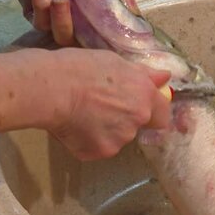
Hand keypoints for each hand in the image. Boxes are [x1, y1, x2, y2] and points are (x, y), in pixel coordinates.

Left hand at [0, 0, 136, 44]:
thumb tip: (134, 12)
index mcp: (101, 6)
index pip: (112, 31)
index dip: (113, 36)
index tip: (112, 33)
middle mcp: (84, 18)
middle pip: (89, 42)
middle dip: (83, 30)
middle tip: (80, 12)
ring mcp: (62, 20)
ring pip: (65, 37)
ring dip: (60, 18)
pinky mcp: (40, 19)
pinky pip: (43, 26)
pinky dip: (42, 7)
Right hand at [32, 48, 169, 160]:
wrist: (49, 89)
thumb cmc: (79, 68)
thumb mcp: (115, 62)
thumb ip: (143, 74)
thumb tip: (165, 78)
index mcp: (144, 96)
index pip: (162, 115)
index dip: (152, 112)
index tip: (138, 106)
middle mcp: (137, 120)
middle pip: (138, 126)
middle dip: (124, 119)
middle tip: (101, 106)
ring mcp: (119, 139)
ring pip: (117, 137)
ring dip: (105, 129)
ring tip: (81, 113)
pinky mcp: (99, 152)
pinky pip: (97, 147)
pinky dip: (87, 140)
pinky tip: (72, 125)